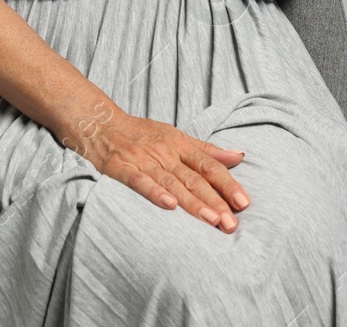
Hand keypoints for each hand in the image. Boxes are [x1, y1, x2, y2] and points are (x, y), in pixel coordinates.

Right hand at [61, 107, 250, 232]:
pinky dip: (155, 193)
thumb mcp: (176, 135)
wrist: (101, 124)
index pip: (209, 165)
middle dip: (215, 201)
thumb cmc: (142, 133)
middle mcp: (165, 153)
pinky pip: (140, 182)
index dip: (227, 183)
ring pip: (172, 183)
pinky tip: (169, 206)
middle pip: (195, 179)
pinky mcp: (122, 168)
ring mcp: (144, 160)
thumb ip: (207, 149)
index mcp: (180, 144)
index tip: (244, 203)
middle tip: (232, 223)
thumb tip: (239, 156)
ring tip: (211, 221)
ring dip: (193, 203)